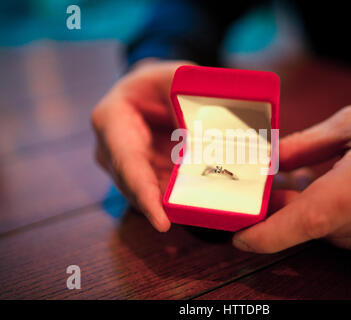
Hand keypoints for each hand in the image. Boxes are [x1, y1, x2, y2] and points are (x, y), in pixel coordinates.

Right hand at [91, 59, 193, 231]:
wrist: (152, 89)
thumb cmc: (160, 80)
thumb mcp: (174, 77)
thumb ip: (184, 99)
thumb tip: (203, 132)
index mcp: (111, 120)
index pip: (128, 163)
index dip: (145, 194)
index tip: (162, 222)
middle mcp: (109, 148)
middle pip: (135, 185)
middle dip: (162, 203)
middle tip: (195, 216)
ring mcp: (122, 165)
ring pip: (146, 194)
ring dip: (170, 203)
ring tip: (199, 209)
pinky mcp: (140, 175)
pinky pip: (157, 192)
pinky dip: (175, 198)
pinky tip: (195, 201)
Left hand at [233, 102, 350, 261]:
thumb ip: (306, 145)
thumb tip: (267, 163)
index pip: (316, 215)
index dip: (272, 232)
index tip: (240, 237)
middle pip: (316, 227)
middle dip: (282, 215)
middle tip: (265, 195)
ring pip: (329, 236)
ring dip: (309, 217)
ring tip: (305, 187)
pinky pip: (348, 241)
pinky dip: (333, 223)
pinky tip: (339, 199)